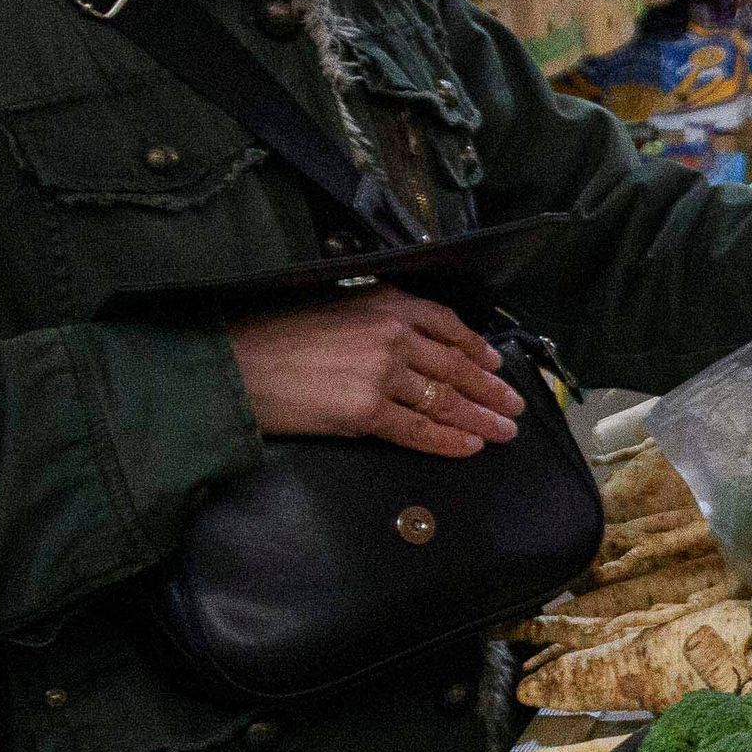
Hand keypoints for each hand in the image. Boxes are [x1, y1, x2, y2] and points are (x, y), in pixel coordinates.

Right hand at [226, 288, 524, 458]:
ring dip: (480, 419)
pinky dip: (448, 441)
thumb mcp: (335, 306)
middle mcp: (392, 336)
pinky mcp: (367, 412)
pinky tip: (470, 447)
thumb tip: (408, 339)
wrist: (237, 363)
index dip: (477, 347)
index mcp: (386, 304)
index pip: (447, 326)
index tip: (496, 363)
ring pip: (444, 400)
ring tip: (504, 431)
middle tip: (515, 405)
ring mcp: (383, 375)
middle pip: (455, 366)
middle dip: (490, 389)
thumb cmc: (276, 334)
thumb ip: (376, 317)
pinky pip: (418, 430)